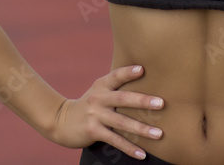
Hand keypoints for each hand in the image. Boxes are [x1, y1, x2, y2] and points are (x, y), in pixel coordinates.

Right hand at [49, 64, 164, 159]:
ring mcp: (95, 115)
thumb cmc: (90, 104)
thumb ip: (117, 85)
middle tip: (161, 103)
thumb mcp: (99, 90)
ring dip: (141, 129)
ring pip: (121, 122)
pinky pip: (115, 140)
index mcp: (102, 85)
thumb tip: (145, 76)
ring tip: (159, 134)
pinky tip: (142, 154)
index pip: (116, 76)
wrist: (61, 121)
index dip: (128, 72)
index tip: (142, 69)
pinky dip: (129, 148)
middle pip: (123, 99)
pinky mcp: (93, 131)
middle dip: (143, 101)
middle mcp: (98, 98)